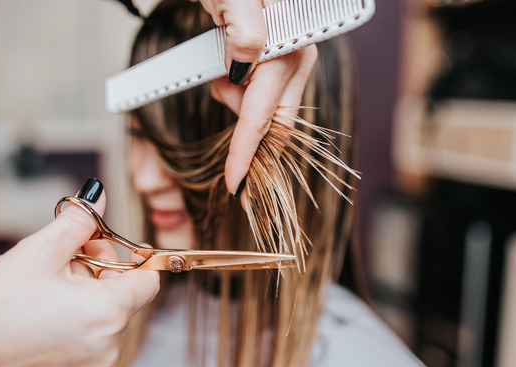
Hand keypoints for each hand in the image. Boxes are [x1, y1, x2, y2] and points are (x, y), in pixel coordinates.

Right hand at [0, 179, 158, 366]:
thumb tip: (98, 196)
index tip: (103, 240)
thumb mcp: (39, 251)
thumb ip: (78, 221)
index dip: (129, 253)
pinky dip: (75, 309)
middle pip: (124, 292)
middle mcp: (108, 345)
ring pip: (105, 310)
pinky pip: (88, 329)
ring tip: (43, 278)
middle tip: (63, 250)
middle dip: (98, 265)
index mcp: (109, 315)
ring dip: (84, 286)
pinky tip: (40, 301)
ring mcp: (90, 361)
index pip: (148, 280)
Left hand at [199, 0, 317, 195]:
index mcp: (290, 48)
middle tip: (230, 163)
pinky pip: (264, 93)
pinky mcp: (280, 57)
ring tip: (219, 77)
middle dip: (249, 142)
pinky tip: (228, 75)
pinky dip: (241, 94)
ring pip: (267, 108)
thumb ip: (243, 31)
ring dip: (238, 107)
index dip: (247, 153)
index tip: (235, 185)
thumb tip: (243, 66)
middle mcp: (297, 56)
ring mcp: (291, 58)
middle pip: (276, 123)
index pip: (265, 115)